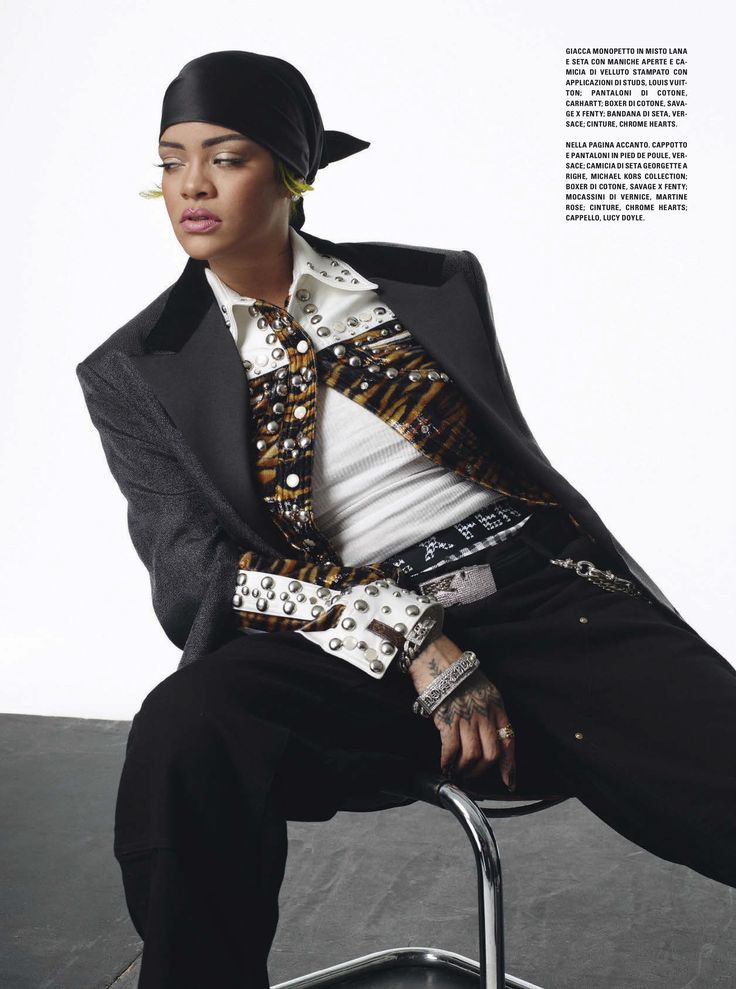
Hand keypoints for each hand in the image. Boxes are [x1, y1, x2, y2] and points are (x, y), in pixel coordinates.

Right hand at [409, 634, 515, 789]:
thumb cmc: (454, 668)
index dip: (509, 765)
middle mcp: (484, 712)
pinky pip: (451, 748)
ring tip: (456, 771)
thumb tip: (481, 735)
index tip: (508, 781)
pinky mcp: (446, 718)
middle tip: (472, 776)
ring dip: (464, 769)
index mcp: (496, 704)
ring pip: (473, 755)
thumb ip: (485, 710)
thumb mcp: (481, 687)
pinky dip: (448, 761)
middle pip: (491, 753)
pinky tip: (445, 764)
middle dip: (481, 771)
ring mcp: (466, 716)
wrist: (434, 654)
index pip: (508, 740)